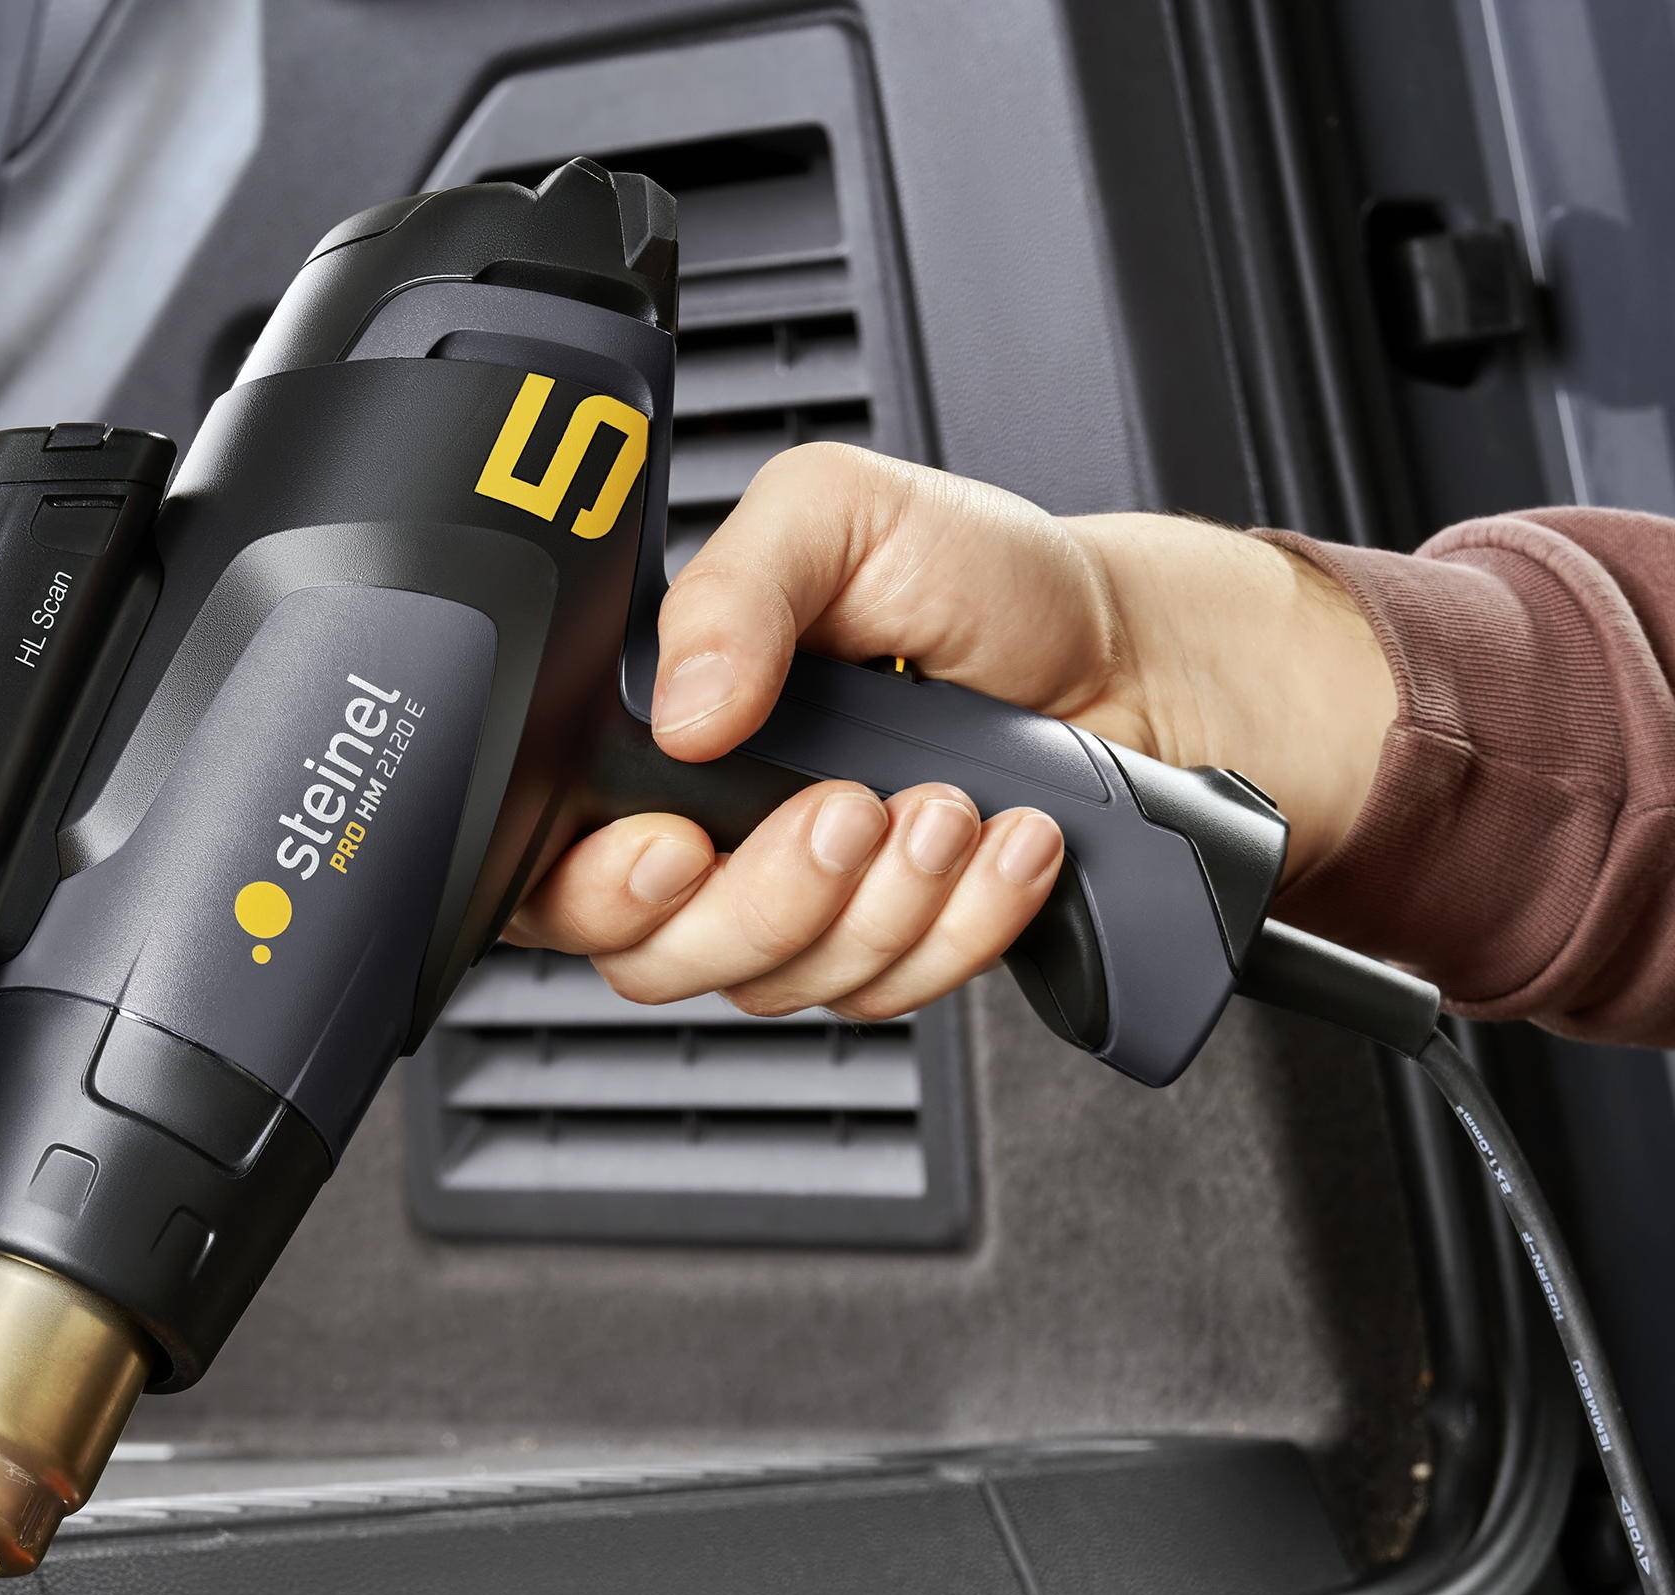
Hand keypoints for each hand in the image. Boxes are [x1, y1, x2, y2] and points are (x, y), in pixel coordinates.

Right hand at [507, 442, 1395, 1021]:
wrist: (1125, 656)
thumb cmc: (975, 582)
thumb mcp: (840, 515)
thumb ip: (733, 588)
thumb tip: (680, 708)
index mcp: (656, 746)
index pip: (553, 865)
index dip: (596, 884)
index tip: (674, 845)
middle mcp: (708, 844)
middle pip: (653, 958)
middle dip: (763, 897)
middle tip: (851, 806)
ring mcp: (796, 915)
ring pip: (775, 985)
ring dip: (881, 902)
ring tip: (954, 803)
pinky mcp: (883, 960)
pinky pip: (885, 996)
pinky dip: (959, 924)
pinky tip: (1001, 845)